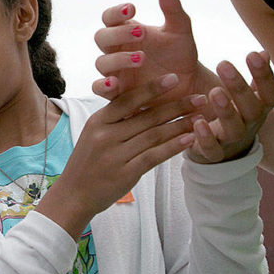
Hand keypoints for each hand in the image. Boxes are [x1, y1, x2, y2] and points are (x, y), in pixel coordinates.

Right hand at [39, 73, 197, 238]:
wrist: (73, 195)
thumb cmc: (87, 163)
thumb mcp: (94, 134)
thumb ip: (115, 120)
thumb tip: (145, 103)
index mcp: (98, 121)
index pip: (128, 100)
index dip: (152, 88)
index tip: (175, 78)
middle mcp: (106, 135)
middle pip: (147, 116)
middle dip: (177, 106)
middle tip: (200, 98)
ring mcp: (115, 155)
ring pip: (154, 135)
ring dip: (180, 125)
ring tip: (201, 117)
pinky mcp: (125, 173)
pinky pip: (153, 156)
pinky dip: (172, 147)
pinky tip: (189, 140)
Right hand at [92, 0, 215, 101]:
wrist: (188, 86)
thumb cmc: (181, 55)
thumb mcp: (181, 32)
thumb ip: (173, 11)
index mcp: (126, 32)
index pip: (109, 17)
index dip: (116, 12)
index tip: (133, 8)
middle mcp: (116, 51)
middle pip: (101, 38)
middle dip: (118, 35)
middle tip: (141, 33)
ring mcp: (114, 72)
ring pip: (101, 63)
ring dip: (119, 59)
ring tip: (142, 58)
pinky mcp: (116, 93)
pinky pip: (99, 89)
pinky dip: (104, 85)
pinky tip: (116, 83)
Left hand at [185, 52, 273, 163]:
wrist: (226, 152)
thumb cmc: (236, 115)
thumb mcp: (247, 96)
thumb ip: (254, 78)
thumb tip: (263, 52)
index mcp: (258, 108)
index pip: (269, 93)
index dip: (264, 75)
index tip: (252, 54)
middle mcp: (249, 125)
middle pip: (252, 109)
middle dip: (240, 87)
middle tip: (223, 64)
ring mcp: (232, 141)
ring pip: (234, 130)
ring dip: (226, 111)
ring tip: (214, 91)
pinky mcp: (213, 154)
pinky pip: (212, 150)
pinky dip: (205, 138)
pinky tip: (197, 122)